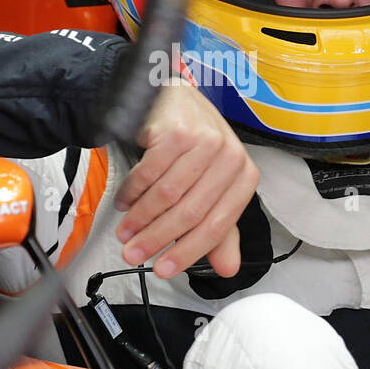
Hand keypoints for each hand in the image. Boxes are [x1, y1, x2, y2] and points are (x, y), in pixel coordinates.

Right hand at [113, 82, 258, 278]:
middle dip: (156, 239)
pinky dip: (132, 192)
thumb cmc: (194, 146)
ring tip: (125, 232)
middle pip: (190, 213)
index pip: (217, 226)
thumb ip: (220, 230)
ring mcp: (205, 141)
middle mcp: (230, 157)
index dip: (188, 253)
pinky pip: (148, 173)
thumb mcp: (212, 187)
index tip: (163, 269)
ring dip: (141, 219)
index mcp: (245, 178)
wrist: (173, 98)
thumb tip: (227, 269)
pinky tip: (124, 202)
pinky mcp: (177, 131)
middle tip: (133, 254)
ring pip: (167, 196)